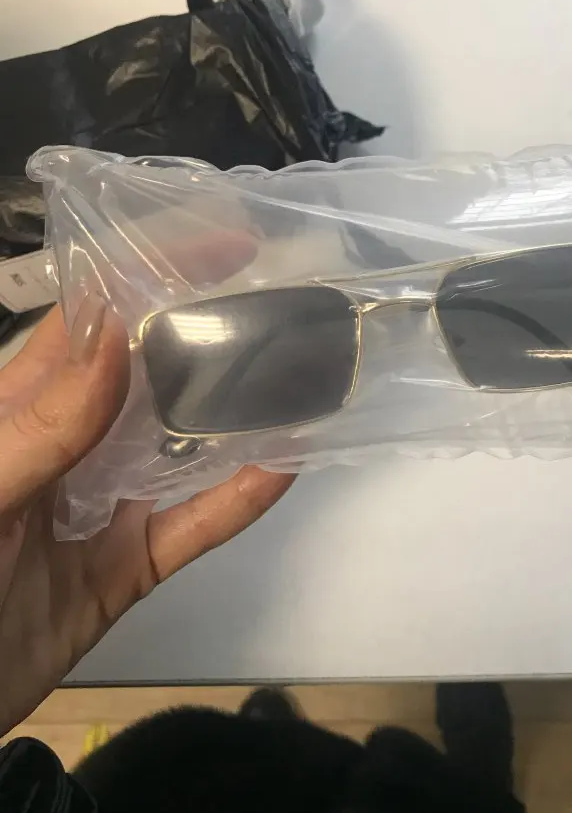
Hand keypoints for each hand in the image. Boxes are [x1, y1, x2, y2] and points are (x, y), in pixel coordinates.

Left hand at [0, 300, 293, 736]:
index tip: (226, 248)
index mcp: (26, 410)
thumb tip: (117, 332)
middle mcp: (73, 445)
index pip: (94, 321)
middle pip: (151, 376)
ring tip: (302, 376)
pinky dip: (238, 501)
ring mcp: (102, 505)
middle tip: (287, 307)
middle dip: (210, 337)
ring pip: (181, 447)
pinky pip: (193, 526)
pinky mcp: (126, 564)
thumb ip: (43, 422)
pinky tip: (284, 468)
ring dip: (236, 416)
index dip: (151, 274)